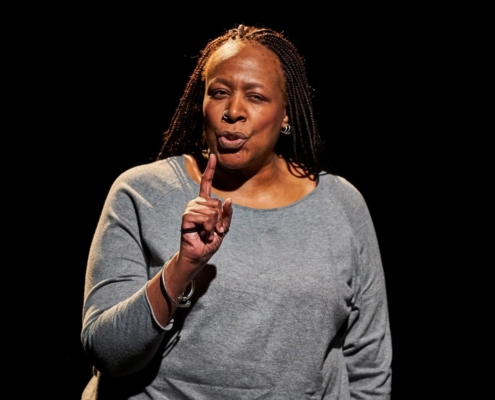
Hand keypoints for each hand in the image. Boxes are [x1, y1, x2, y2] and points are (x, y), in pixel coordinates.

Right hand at [178, 154, 232, 271]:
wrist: (199, 256)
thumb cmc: (209, 242)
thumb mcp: (223, 228)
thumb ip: (227, 215)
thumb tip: (229, 200)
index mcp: (205, 204)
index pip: (207, 183)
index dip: (210, 170)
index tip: (212, 156)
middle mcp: (196, 204)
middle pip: (216, 202)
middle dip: (219, 219)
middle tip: (213, 230)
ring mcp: (190, 210)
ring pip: (211, 210)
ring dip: (213, 225)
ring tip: (207, 233)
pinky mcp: (186, 218)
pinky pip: (202, 216)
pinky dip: (207, 227)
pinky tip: (202, 233)